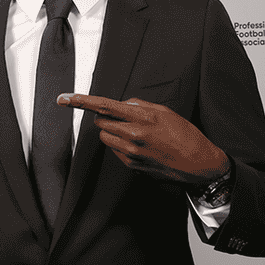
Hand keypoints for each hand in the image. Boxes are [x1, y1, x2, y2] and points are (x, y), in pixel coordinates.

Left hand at [58, 93, 228, 184]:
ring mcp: (131, 153)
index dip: (82, 101)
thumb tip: (123, 104)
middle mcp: (134, 136)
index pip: (105, 106)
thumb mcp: (166, 112)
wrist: (199, 165)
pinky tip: (140, 146)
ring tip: (133, 133)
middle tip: (124, 118)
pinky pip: (114, 151)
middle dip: (106, 118)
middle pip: (100, 123)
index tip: (65, 98)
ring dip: (112, 132)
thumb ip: (141, 106)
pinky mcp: (132, 166)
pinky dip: (120, 145)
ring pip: (105, 137)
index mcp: (143, 119)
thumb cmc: (186, 136)